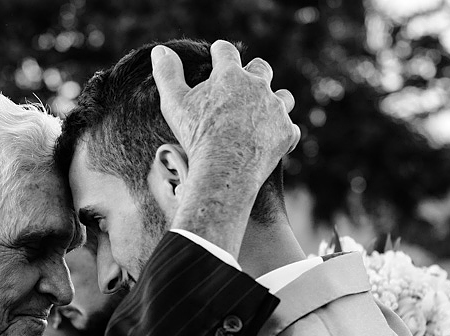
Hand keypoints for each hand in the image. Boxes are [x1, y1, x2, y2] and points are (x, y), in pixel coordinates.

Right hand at [152, 40, 299, 187]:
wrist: (223, 169)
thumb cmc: (196, 136)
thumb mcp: (174, 104)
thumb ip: (167, 74)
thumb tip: (159, 52)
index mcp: (230, 75)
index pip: (226, 52)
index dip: (220, 51)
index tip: (218, 53)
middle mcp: (257, 85)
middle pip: (261, 68)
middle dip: (252, 73)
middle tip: (242, 85)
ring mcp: (275, 108)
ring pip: (283, 96)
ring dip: (274, 100)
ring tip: (263, 111)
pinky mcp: (285, 131)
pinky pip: (290, 128)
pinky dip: (281, 132)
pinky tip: (272, 138)